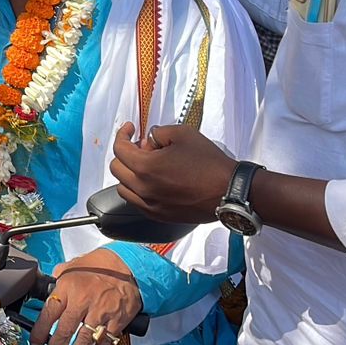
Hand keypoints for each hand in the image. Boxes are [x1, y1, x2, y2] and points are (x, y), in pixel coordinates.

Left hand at [31, 249, 142, 344]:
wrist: (130, 266)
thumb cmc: (102, 264)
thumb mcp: (74, 264)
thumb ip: (60, 277)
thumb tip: (51, 285)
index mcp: (69, 287)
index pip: (49, 313)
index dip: (39, 331)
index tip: (36, 342)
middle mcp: (83, 302)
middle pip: (64, 331)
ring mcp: (100, 313)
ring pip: (83, 341)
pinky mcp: (116, 322)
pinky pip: (105, 343)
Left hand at [110, 122, 234, 223]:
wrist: (229, 191)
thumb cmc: (209, 164)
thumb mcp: (183, 134)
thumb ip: (158, 133)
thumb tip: (149, 139)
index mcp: (146, 167)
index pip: (119, 149)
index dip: (122, 134)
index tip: (129, 129)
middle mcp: (143, 189)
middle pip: (117, 169)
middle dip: (126, 153)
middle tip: (142, 146)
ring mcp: (150, 205)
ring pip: (123, 188)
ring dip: (129, 173)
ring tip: (147, 165)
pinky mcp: (159, 215)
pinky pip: (136, 202)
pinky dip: (137, 190)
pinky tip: (152, 181)